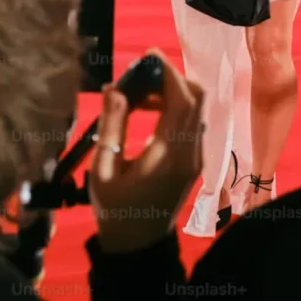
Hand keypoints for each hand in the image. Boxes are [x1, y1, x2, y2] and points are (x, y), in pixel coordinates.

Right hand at [89, 49, 204, 253]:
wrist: (138, 245)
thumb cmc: (114, 210)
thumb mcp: (104, 168)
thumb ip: (112, 125)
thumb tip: (114, 87)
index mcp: (169, 154)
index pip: (180, 100)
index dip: (167, 72)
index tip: (147, 55)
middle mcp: (191, 152)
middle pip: (196, 98)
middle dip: (171, 78)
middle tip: (139, 74)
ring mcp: (197, 156)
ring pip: (196, 108)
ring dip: (172, 92)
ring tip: (136, 95)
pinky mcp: (195, 160)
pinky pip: (192, 122)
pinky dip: (175, 108)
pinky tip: (148, 111)